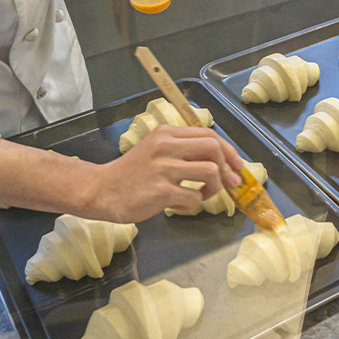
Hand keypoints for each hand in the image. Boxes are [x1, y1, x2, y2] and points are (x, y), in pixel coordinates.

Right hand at [90, 125, 243, 222]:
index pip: (209, 134)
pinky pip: (194, 198)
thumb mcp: (155, 149)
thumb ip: (183, 150)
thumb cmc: (132, 173)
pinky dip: (192, 205)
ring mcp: (163, 168)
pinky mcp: (160, 191)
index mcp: (166, 133)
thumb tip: (220, 161)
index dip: (229, 151)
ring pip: (210, 172)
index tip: (236, 165)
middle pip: (213, 148)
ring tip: (199, 195)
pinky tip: (177, 204)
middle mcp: (165, 146)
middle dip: (227, 167)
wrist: (102, 190)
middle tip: (228, 183)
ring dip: (212, 189)